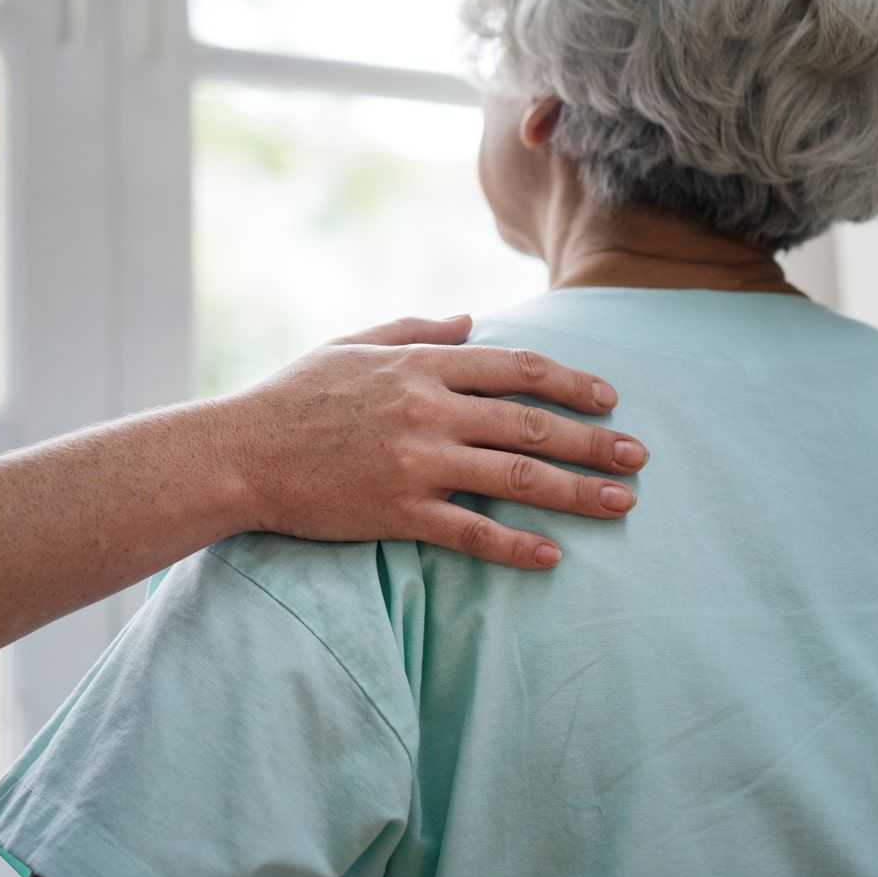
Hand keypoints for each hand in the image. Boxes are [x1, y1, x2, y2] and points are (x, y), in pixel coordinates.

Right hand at [224, 314, 647, 568]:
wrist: (238, 452)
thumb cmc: (292, 396)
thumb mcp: (352, 345)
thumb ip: (415, 329)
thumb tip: (471, 320)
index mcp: (420, 364)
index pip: (516, 368)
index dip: (571, 382)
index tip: (607, 398)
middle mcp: (428, 409)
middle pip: (531, 422)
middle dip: (593, 440)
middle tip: (639, 456)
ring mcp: (416, 461)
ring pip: (516, 475)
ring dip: (577, 491)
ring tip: (622, 503)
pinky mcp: (398, 510)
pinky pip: (471, 531)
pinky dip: (515, 545)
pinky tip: (551, 557)